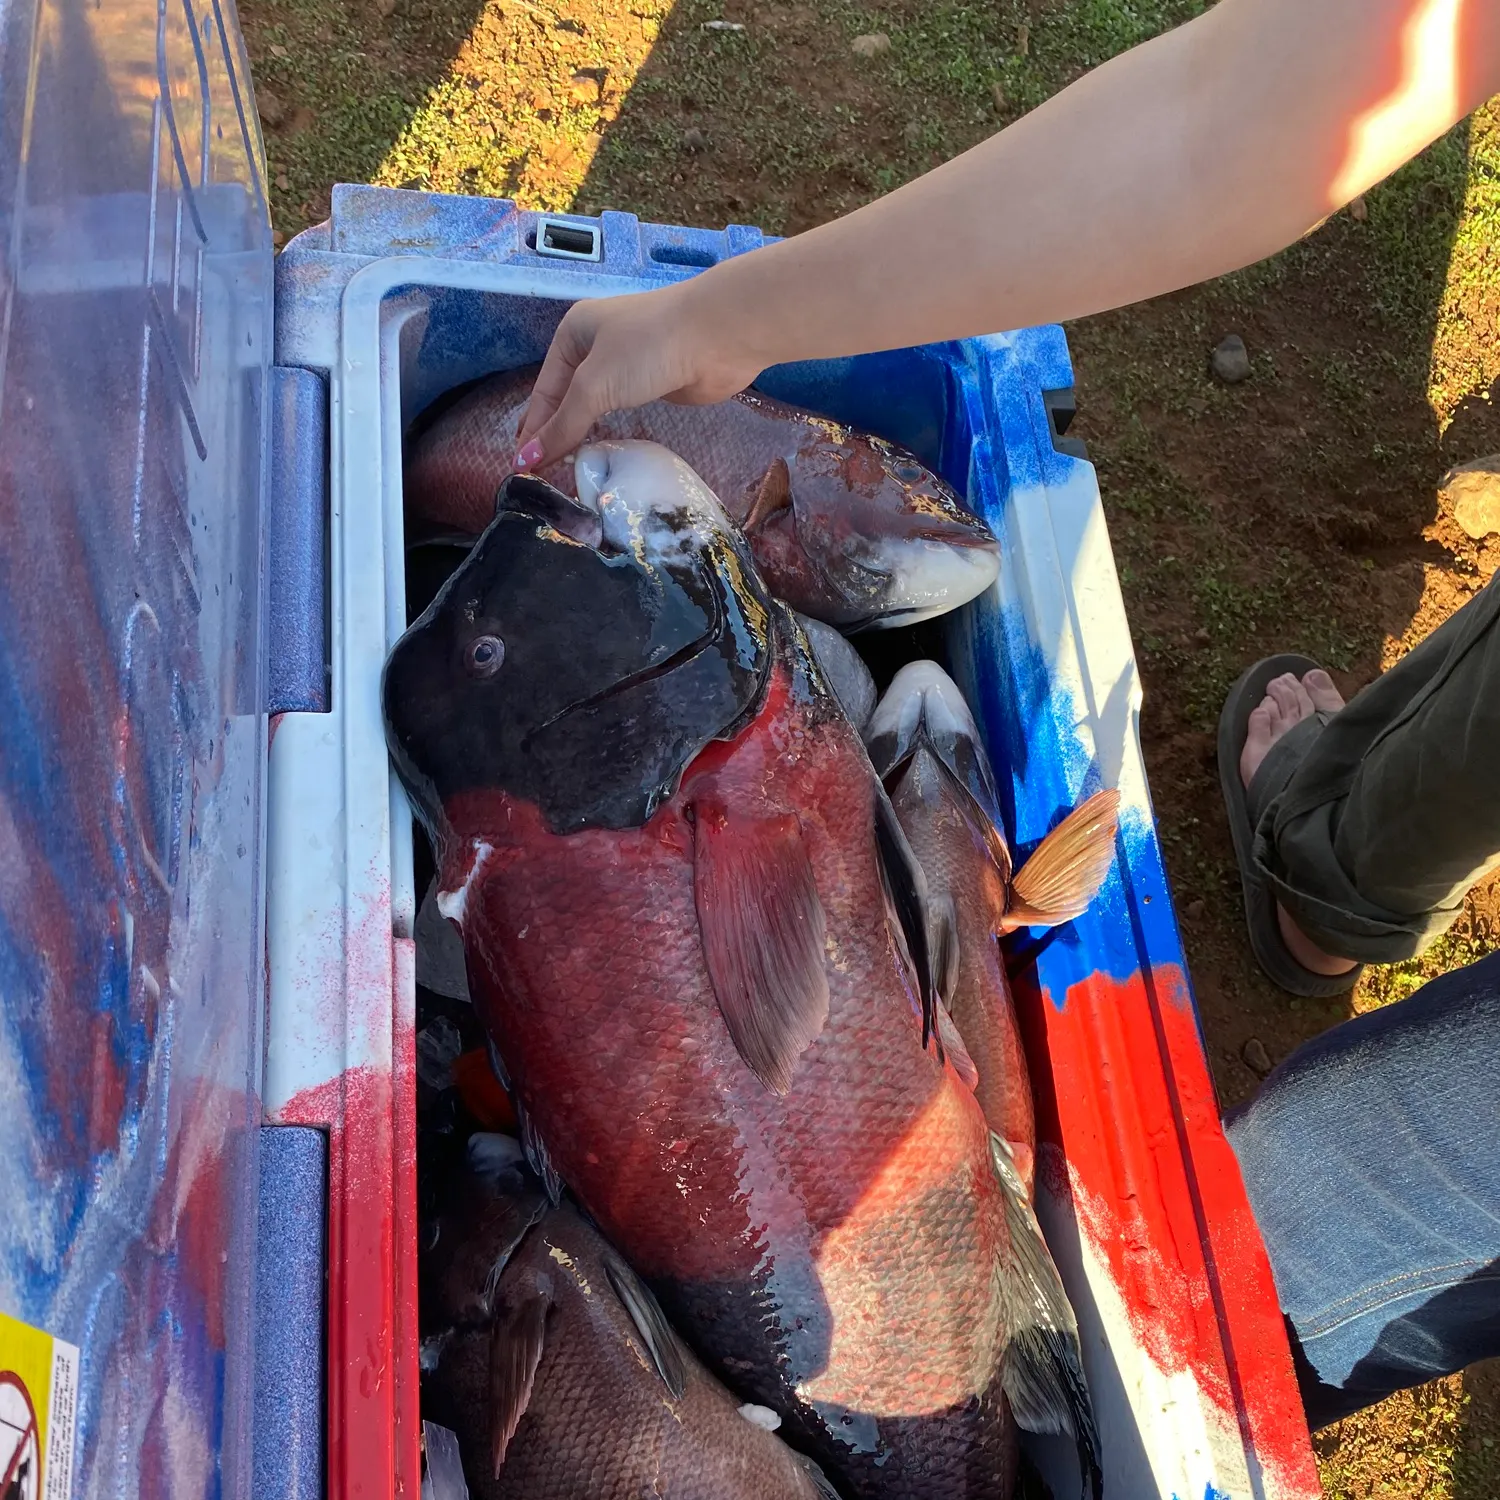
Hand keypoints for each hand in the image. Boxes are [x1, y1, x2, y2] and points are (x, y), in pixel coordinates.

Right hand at [515, 277, 763, 467]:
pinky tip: (600, 451)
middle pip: (566, 397)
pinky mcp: (656, 382)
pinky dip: (608, 431)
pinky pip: (622, 411)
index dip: (532, 429)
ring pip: (595, 405)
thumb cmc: (647, 348)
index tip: (519, 467)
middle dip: (552, 432)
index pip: (544, 390)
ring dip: (579, 434)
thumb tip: (525, 459)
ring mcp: (629, 363)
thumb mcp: (594, 385)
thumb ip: (562, 425)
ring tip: (563, 469)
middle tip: (537, 473)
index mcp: (573, 332)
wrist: (717, 335)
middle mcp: (597, 345)